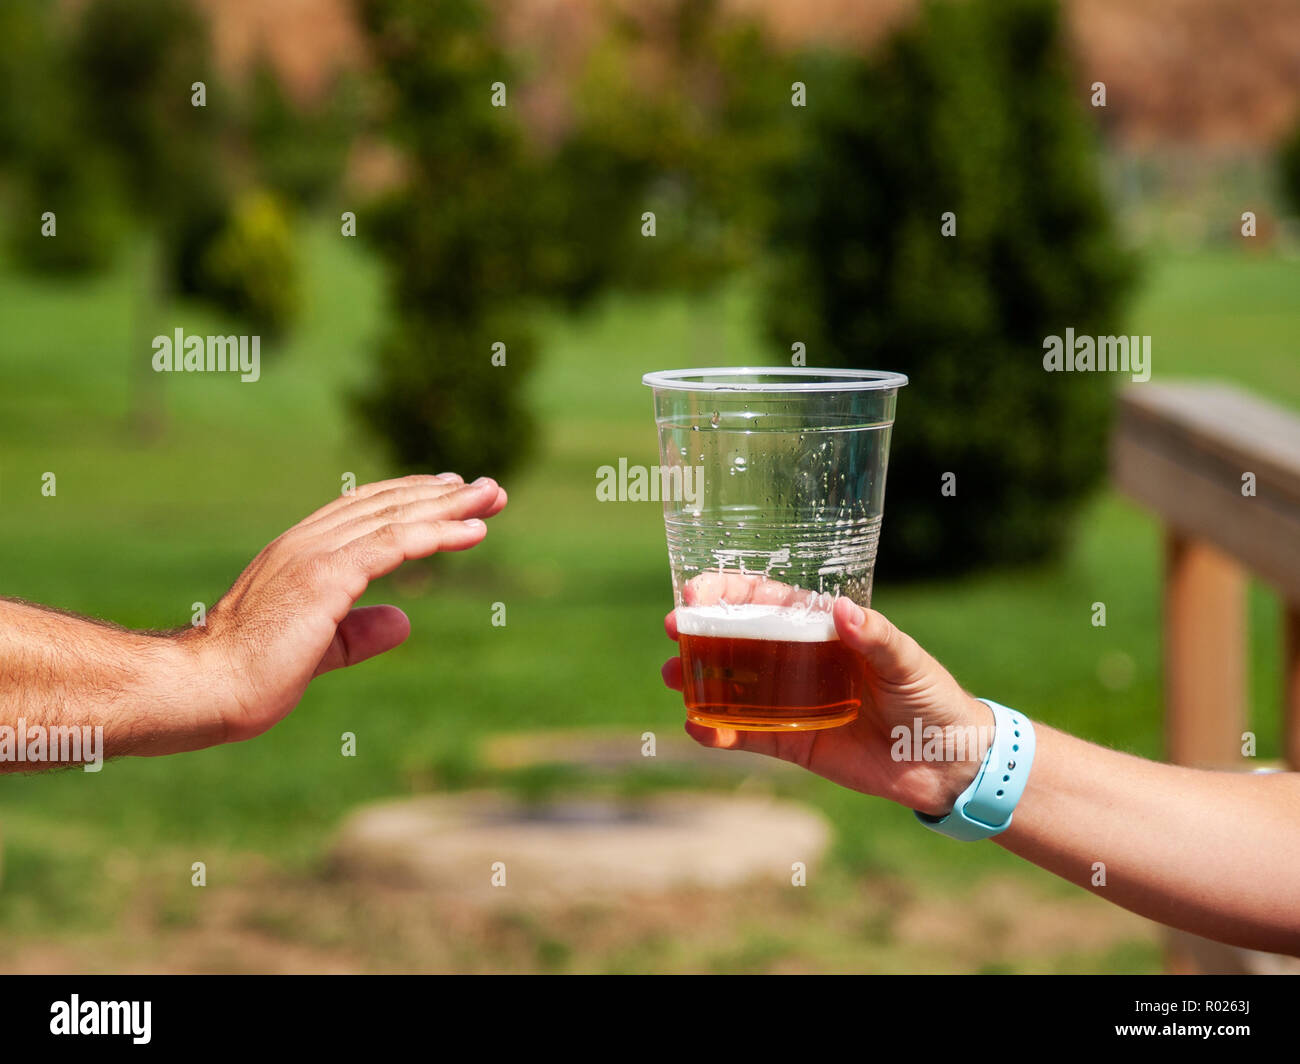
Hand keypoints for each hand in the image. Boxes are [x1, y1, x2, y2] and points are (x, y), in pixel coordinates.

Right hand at [187, 472, 506, 744]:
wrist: (204, 689)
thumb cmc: (249, 676)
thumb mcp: (318, 649)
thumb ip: (357, 633)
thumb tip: (404, 622)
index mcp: (300, 553)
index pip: (364, 511)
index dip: (410, 498)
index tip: (450, 493)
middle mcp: (308, 543)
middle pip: (387, 505)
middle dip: (442, 496)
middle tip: (489, 489)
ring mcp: (315, 555)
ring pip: (396, 517)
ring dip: (450, 506)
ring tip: (491, 498)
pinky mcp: (326, 577)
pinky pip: (394, 544)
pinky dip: (436, 533)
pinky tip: (473, 531)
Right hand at [662, 573, 991, 816]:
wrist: (948, 762)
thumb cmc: (932, 697)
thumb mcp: (907, 661)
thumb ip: (874, 638)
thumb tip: (842, 612)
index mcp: (824, 629)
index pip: (768, 602)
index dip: (730, 593)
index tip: (697, 591)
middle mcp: (800, 661)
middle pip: (739, 640)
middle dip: (702, 633)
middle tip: (673, 629)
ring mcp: (792, 703)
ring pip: (733, 686)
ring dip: (699, 679)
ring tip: (672, 676)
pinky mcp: (793, 744)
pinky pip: (747, 736)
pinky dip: (719, 731)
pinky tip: (698, 726)